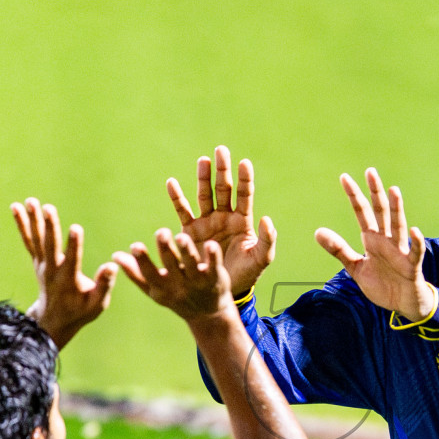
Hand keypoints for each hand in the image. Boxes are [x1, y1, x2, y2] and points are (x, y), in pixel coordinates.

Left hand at [12, 197, 116, 348]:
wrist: (54, 320)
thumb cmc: (81, 310)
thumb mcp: (97, 304)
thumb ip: (104, 285)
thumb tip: (112, 266)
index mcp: (69, 281)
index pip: (72, 260)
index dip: (74, 244)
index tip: (76, 228)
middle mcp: (52, 271)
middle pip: (50, 246)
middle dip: (50, 226)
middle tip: (48, 208)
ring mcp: (42, 265)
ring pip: (37, 240)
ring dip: (33, 220)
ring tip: (31, 201)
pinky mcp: (37, 261)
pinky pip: (28, 240)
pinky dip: (22, 224)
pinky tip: (16, 207)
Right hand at [116, 229, 234, 322]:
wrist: (208, 314)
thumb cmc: (176, 296)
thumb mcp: (155, 288)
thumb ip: (136, 273)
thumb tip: (115, 256)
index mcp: (161, 288)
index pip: (149, 274)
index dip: (142, 261)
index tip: (135, 245)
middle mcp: (179, 285)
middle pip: (171, 266)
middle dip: (165, 250)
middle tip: (160, 232)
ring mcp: (197, 282)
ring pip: (191, 265)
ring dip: (187, 251)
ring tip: (181, 237)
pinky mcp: (215, 278)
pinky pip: (214, 266)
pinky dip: (213, 256)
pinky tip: (211, 244)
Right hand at [167, 145, 275, 298]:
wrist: (223, 288)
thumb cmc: (246, 274)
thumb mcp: (261, 259)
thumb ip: (267, 240)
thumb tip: (267, 218)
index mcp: (243, 221)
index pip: (244, 195)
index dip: (245, 179)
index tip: (245, 163)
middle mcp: (224, 217)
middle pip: (224, 189)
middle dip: (223, 170)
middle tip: (221, 150)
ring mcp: (207, 222)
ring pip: (204, 195)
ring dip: (203, 178)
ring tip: (203, 161)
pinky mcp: (190, 231)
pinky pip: (183, 211)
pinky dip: (177, 197)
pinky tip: (172, 183)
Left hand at [315, 169, 437, 321]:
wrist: (402, 304)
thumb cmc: (382, 284)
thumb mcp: (355, 267)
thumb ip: (339, 250)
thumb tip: (317, 231)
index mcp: (372, 239)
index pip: (361, 212)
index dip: (354, 195)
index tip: (344, 177)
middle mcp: (386, 241)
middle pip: (380, 212)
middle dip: (375, 192)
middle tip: (370, 171)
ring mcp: (400, 252)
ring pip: (398, 226)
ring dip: (397, 209)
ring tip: (394, 190)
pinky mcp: (411, 266)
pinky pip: (415, 252)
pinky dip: (416, 242)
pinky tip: (413, 230)